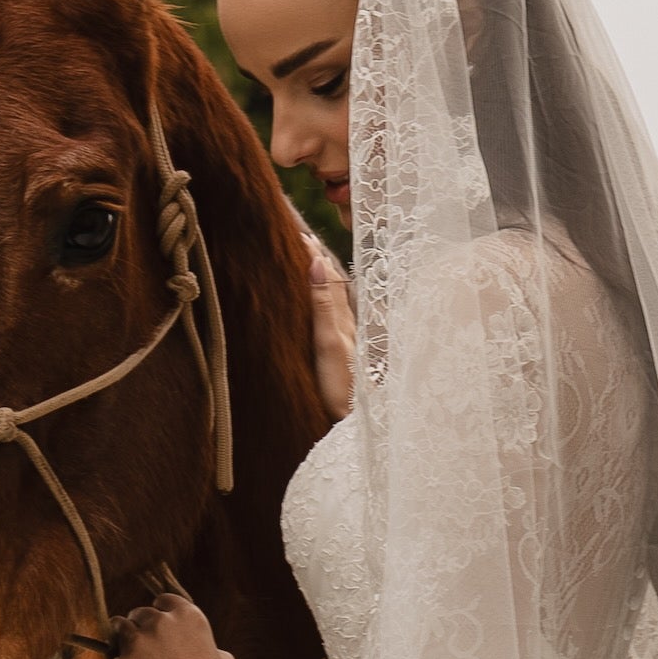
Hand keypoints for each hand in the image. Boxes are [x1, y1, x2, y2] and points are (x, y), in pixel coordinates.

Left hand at [109, 592, 237, 658]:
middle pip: (138, 615)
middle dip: (141, 630)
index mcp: (187, 616)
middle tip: (147, 655)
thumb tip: (186, 643)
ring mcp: (136, 645)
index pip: (163, 601)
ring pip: (118, 630)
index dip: (160, 616)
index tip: (159, 630)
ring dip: (124, 645)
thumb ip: (200, 642)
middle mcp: (159, 623)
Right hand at [300, 221, 354, 418]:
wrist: (359, 424)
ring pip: (336, 304)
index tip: (298, 234)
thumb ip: (324, 304)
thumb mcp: (328, 343)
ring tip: (310, 265)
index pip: (329, 278)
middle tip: (302, 241)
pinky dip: (326, 307)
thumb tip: (318, 262)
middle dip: (318, 262)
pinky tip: (324, 311)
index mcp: (343, 321)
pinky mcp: (345, 362)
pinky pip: (335, 324)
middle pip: (334, 287)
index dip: (314, 255)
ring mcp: (348, 346)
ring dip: (323, 282)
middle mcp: (348, 329)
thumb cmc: (342, 389)